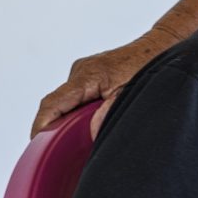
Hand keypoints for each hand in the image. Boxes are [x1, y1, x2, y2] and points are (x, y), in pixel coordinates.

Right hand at [30, 29, 175, 135]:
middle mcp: (80, 72)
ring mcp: (83, 72)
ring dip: (65, 119)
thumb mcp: (131, 95)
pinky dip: (76, 111)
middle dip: (51, 127)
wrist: (162, 46)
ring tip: (69, 142)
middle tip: (52, 151)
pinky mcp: (90, 75)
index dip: (41, 125)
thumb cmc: (150, 67)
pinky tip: (86, 125)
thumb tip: (91, 132)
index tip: (35, 143)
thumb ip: (110, 113)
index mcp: (87, 76)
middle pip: (55, 104)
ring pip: (66, 101)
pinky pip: (75, 96)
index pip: (52, 103)